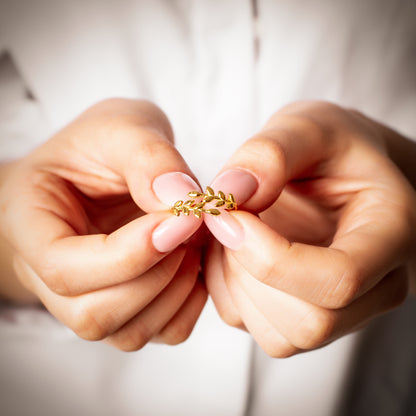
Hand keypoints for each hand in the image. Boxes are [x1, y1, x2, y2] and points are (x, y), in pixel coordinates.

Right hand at [0, 98, 206, 349]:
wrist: (107, 162)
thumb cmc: (102, 144)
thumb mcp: (121, 128)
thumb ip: (148, 158)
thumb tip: (182, 201)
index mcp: (31, 224)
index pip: (62, 267)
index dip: (127, 253)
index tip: (180, 221)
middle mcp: (52, 275)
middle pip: (93, 314)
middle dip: (155, 276)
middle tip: (189, 229)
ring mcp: (91, 295)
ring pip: (127, 332)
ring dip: (174, 292)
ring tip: (193, 242)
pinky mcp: (128, 304)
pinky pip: (159, 331)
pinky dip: (187, 305)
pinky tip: (195, 262)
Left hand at [205, 101, 415, 356]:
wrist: (336, 172)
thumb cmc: (331, 150)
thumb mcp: (309, 126)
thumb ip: (273, 151)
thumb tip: (230, 192)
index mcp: (391, 234)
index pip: (340, 280)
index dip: (270, 257)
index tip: (229, 214)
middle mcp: (375, 285)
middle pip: (311, 323)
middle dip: (249, 273)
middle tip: (228, 219)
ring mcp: (342, 308)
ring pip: (280, 336)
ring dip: (235, 283)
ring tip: (234, 231)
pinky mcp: (304, 315)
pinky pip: (255, 327)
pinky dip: (228, 292)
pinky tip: (232, 252)